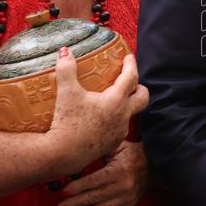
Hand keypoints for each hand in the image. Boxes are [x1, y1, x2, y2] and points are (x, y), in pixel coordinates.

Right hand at [46, 49, 147, 175]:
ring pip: (130, 114)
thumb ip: (66, 69)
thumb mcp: (66, 92)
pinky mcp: (112, 144)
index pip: (131, 77)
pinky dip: (114, 120)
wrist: (63, 154)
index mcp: (116, 101)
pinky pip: (119, 128)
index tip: (129, 57)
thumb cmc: (66, 122)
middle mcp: (123, 116)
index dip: (131, 65)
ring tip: (112, 99)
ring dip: (125, 105)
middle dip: (139, 87)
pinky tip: (101, 119)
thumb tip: (64, 50)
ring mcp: (119, 131)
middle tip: (130, 80)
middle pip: (142, 97)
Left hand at [58, 140, 147, 205]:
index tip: (64, 191)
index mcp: (118, 171)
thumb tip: (82, 150)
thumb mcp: (120, 146)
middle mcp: (122, 187)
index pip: (95, 181)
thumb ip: (103, 148)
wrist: (157, 166)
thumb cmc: (135, 154)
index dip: (79, 186)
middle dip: (76, 203)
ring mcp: (126, 199)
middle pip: (95, 197)